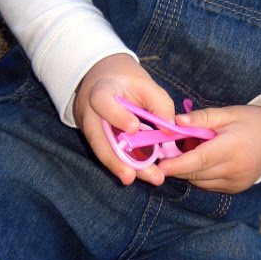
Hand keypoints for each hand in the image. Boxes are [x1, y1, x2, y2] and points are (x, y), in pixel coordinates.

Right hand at [73, 55, 174, 185]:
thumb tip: (170, 130)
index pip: (102, 102)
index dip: (117, 116)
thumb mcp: (145, 84)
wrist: (103, 80)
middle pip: (98, 138)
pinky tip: (140, 175)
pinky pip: (108, 155)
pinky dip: (124, 165)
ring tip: (143, 179)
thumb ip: (160, 103)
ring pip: (102, 151)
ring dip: (121, 168)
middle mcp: (90, 114)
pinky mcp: (97, 140)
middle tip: (132, 176)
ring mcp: (90, 129)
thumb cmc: (126, 81)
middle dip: (115, 160)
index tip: (135, 128)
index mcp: (100, 91)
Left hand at [157, 104, 260, 193]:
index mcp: (232, 148)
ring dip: (188, 170)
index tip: (158, 164)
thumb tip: (175, 122)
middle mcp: (234, 170)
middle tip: (167, 150)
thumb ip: (202, 118)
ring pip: (199, 182)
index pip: (198, 160)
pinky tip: (202, 160)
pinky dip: (199, 175)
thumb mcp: (229, 113)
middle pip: (195, 173)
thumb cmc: (253, 121)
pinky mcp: (235, 189)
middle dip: (177, 165)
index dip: (176, 164)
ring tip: (190, 150)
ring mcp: (235, 183)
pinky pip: (208, 186)